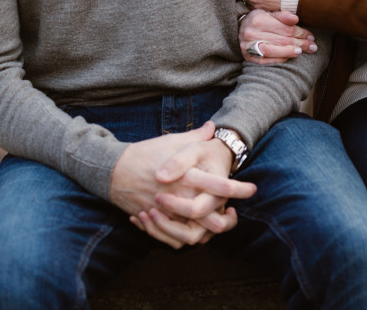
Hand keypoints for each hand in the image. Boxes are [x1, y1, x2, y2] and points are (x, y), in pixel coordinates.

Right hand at [111, 122, 255, 247]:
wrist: (114, 171)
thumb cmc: (146, 152)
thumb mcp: (172, 141)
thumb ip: (196, 137)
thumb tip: (213, 127)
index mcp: (186, 176)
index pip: (219, 187)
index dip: (238, 189)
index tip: (252, 189)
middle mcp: (178, 197)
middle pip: (209, 218)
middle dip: (225, 220)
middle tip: (234, 215)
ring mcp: (165, 213)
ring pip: (192, 234)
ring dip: (206, 231)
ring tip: (216, 222)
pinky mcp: (155, 222)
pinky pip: (174, 240)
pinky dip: (185, 238)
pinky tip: (194, 228)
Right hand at [239, 9, 316, 64]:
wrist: (238, 29)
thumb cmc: (258, 20)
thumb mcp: (269, 13)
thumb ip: (282, 16)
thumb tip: (296, 19)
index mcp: (259, 19)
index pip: (285, 28)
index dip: (300, 32)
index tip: (311, 36)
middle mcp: (252, 32)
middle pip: (282, 40)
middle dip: (300, 43)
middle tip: (312, 46)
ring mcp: (249, 46)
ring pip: (273, 50)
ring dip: (289, 52)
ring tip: (301, 52)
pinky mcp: (248, 57)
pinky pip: (266, 60)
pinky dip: (279, 59)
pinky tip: (289, 57)